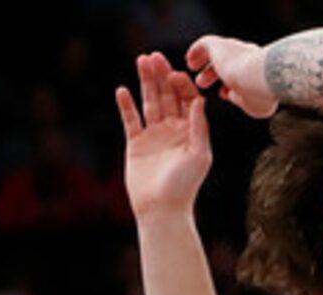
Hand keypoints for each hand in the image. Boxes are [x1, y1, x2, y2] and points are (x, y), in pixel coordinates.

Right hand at [116, 51, 214, 219]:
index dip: (181, 85)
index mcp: (191, 131)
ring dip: (145, 82)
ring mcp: (154, 135)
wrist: (161, 209)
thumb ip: (199, 127)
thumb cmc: (184, 186)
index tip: (175, 72)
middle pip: (167, 96)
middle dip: (162, 76)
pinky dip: (127, 106)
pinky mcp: (136, 143)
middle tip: (154, 57)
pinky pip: (131, 120)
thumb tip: (200, 100)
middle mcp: (173, 130)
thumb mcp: (199, 155)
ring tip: (141, 62)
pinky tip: (123, 90)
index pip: (187, 100)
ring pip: (149, 102)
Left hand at [184, 37, 277, 116]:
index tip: (225, 92)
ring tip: (193, 70)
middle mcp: (247, 54)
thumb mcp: (253, 103)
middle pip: (228, 62)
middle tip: (202, 83)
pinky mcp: (219, 45)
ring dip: (204, 63)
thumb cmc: (260, 94)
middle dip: (214, 74)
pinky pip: (205, 44)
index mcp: (258, 67)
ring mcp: (233, 48)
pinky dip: (196, 51)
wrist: (258, 76)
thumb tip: (230, 94)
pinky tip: (189, 60)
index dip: (231, 83)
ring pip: (216, 53)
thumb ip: (241, 99)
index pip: (241, 73)